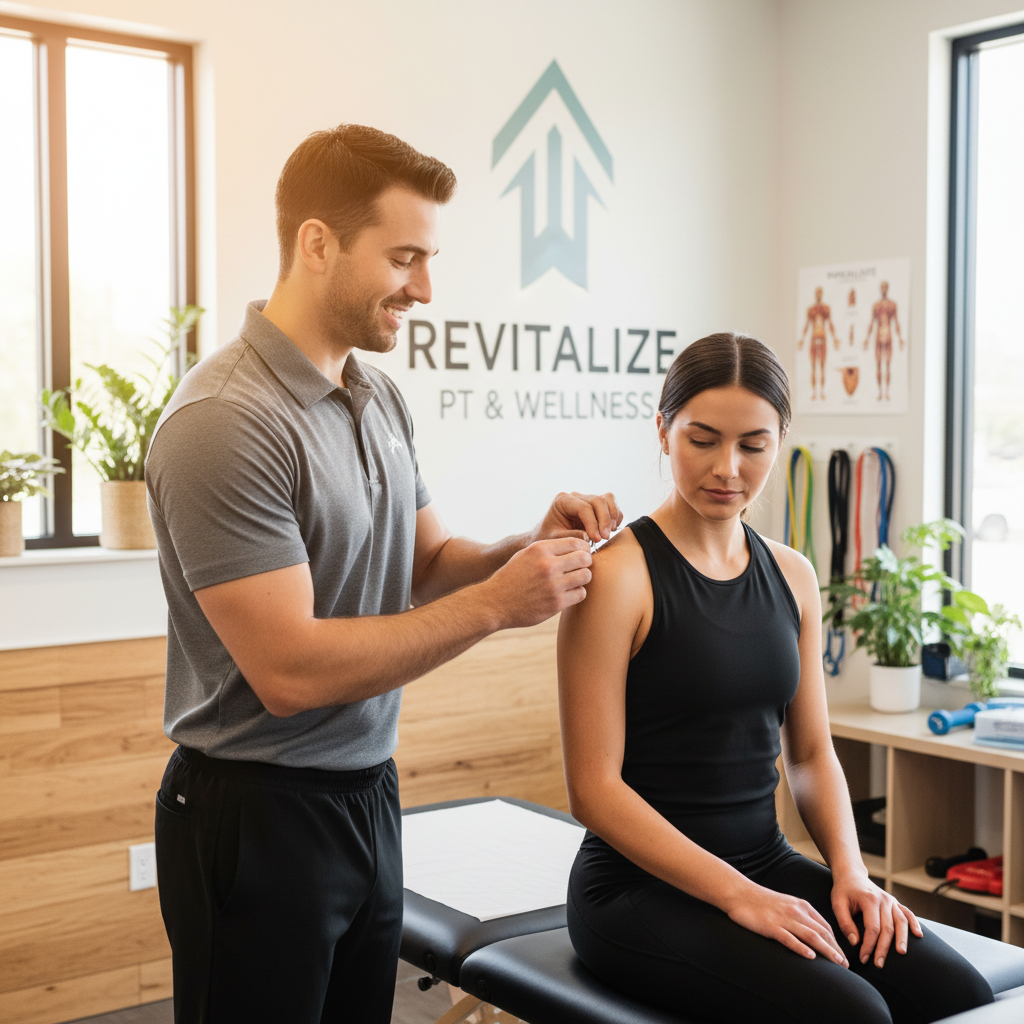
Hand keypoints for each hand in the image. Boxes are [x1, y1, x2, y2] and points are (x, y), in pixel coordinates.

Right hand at [481, 537, 592, 628]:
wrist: (495, 603)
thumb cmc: (512, 577)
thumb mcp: (526, 555)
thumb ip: (549, 549)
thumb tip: (578, 546)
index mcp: (540, 549)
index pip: (576, 542)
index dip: (583, 548)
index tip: (580, 554)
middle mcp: (548, 565)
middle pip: (585, 558)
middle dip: (585, 562)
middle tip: (579, 567)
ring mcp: (553, 585)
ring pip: (586, 576)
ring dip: (582, 578)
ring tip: (573, 581)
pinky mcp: (556, 603)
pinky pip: (580, 594)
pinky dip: (576, 593)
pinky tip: (567, 593)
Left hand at [533, 492, 622, 545]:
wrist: (548, 538)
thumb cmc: (548, 538)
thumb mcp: (554, 539)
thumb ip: (569, 537)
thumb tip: (588, 536)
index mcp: (562, 501)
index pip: (583, 507)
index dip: (592, 523)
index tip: (596, 539)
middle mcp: (576, 496)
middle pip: (598, 500)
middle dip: (604, 520)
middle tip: (605, 538)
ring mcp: (587, 499)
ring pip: (607, 499)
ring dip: (612, 516)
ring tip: (609, 533)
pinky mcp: (596, 507)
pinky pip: (612, 506)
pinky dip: (615, 517)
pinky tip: (610, 530)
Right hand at [727, 884, 847, 965]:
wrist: (739, 892)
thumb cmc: (761, 900)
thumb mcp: (785, 904)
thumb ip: (799, 915)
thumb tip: (813, 932)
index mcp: (801, 905)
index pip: (825, 926)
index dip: (836, 942)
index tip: (843, 955)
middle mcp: (796, 911)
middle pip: (822, 932)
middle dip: (837, 949)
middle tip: (846, 965)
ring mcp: (784, 919)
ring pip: (811, 936)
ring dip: (827, 951)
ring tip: (838, 963)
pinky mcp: (771, 926)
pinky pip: (790, 938)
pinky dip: (802, 948)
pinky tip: (811, 957)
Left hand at [831, 874, 921, 968]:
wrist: (851, 875)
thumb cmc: (843, 891)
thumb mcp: (837, 903)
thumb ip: (845, 923)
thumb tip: (855, 942)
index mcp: (868, 900)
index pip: (872, 928)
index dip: (869, 945)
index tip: (863, 958)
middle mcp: (883, 900)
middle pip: (888, 928)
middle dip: (883, 948)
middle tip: (878, 964)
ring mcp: (891, 900)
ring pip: (901, 922)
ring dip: (902, 939)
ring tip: (901, 953)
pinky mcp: (895, 902)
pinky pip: (908, 913)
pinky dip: (915, 923)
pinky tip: (919, 935)